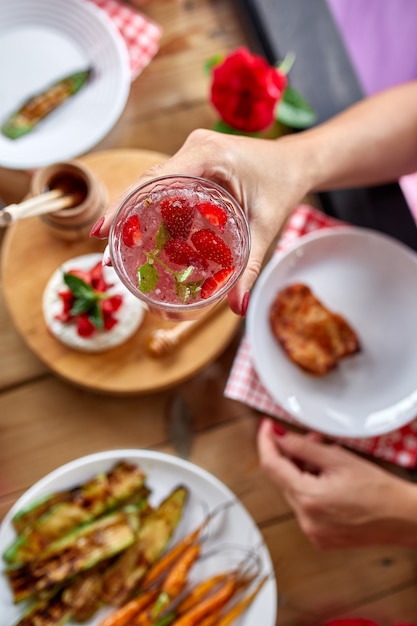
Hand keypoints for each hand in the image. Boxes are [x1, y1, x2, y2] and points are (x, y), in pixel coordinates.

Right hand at [91, 129, 310, 314]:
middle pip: (147, 183)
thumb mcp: (265, 228)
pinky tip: (144, 237)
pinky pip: (166, 186)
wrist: (296, 164)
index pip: (156, 179)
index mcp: (210, 155)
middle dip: (123, 217)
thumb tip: (236, 307)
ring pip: (153, 185)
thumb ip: (249, 267)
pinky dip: (153, 210)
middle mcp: (195, 148)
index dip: (124, 205)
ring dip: (135, 214)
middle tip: (107, 252)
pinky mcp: (193, 163)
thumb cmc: (282, 187)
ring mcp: (191, 154)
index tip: (102, 233)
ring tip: (118, 249)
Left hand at [257, 419, 416, 548]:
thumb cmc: (380, 491)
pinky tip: (329, 479)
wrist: (404, 518)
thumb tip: (279, 437)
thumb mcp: (338, 459)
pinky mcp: (320, 537)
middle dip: (293, 455)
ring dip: (303, 471)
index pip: (271, 465)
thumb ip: (303, 446)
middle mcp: (306, 520)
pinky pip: (305, 506)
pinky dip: (311, 489)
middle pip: (283, 478)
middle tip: (312, 439)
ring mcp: (312, 531)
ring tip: (328, 459)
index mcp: (308, 499)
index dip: (266, 442)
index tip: (267, 428)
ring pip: (294, 491)